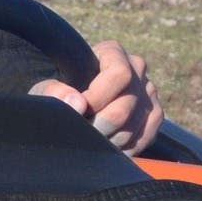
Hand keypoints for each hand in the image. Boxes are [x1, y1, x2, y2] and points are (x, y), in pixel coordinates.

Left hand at [29, 40, 162, 155]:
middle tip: (82, 135)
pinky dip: (126, 147)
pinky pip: (147, 136)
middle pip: (125, 106)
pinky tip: (107, 148)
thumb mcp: (46, 88)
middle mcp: (136, 68)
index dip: (98, 98)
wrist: (72, 102)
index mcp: (112, 52)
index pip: (118, 74)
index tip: (79, 112)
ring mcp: (149, 91)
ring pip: (135, 125)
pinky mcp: (155, 114)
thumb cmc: (58, 90)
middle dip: (100, 126)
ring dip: (110, 141)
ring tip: (91, 142)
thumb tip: (77, 104)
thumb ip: (53, 91)